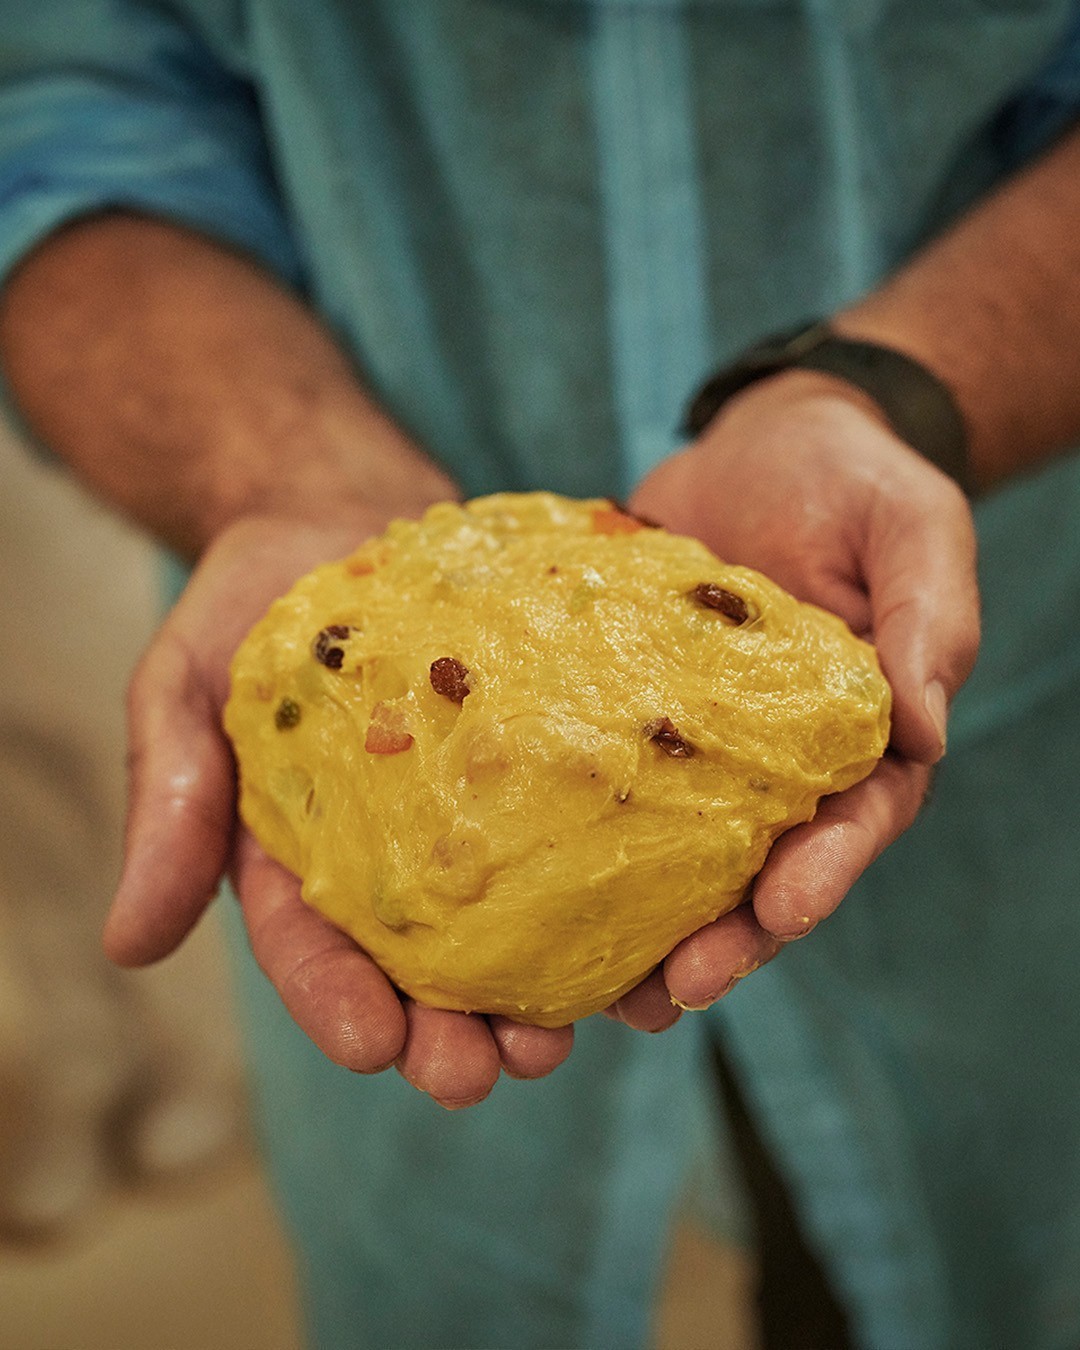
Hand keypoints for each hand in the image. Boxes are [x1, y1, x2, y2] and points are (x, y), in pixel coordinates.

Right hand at [103, 514, 572, 1107]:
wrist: (341, 518)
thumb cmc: (250, 607)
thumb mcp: (182, 689)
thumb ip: (167, 803)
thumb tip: (127, 945)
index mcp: (298, 859)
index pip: (309, 950)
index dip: (337, 1004)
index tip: (375, 1046)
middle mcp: (393, 859)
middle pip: (422, 969)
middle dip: (450, 1032)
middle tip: (483, 1071)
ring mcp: (472, 818)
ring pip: (511, 925)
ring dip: (540, 991)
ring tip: (569, 1033)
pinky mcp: (536, 772)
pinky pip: (577, 834)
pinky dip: (608, 890)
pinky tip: (645, 929)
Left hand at [608, 369, 979, 1030]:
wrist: (759, 441)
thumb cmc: (850, 479)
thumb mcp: (910, 529)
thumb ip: (927, 621)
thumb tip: (924, 726)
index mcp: (858, 737)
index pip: (854, 824)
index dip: (824, 875)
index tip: (782, 913)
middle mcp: (779, 762)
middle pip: (762, 868)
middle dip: (728, 934)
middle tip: (677, 987)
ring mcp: (700, 748)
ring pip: (678, 853)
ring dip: (647, 924)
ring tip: (604, 987)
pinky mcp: (628, 715)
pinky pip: (605, 786)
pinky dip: (577, 839)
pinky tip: (534, 887)